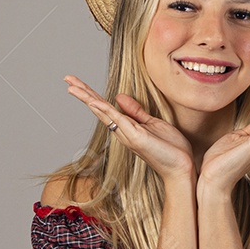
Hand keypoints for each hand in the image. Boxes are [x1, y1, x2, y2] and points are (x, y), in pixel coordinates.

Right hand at [64, 75, 194, 180]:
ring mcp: (128, 135)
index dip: (91, 93)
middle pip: (99, 108)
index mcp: (127, 127)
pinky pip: (118, 120)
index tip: (77, 82)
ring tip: (71, 87)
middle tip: (67, 79)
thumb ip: (136, 111)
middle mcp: (123, 132)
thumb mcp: (153, 124)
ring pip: (104, 112)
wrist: (182, 169)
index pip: (106, 107)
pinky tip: (94, 101)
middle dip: (83, 93)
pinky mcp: (137, 138)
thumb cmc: (171, 149)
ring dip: (87, 98)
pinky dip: (105, 110)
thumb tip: (118, 96)